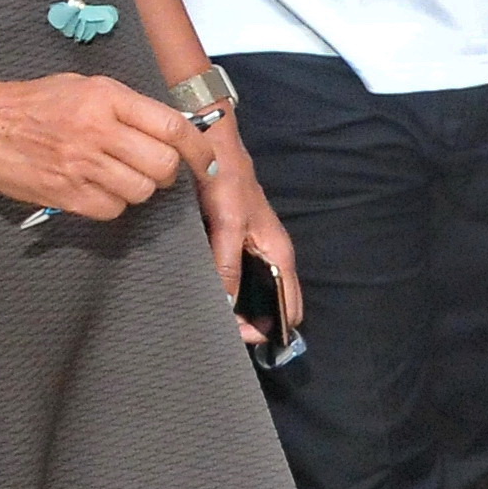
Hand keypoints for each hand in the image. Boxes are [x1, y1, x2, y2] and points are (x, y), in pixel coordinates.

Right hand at [0, 71, 193, 218]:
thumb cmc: (34, 102)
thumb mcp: (85, 87)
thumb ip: (129, 106)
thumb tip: (173, 129)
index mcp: (107, 98)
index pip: (172, 127)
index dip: (197, 148)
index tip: (205, 159)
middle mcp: (98, 131)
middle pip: (163, 164)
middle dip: (168, 172)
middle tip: (155, 168)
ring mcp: (80, 165)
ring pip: (141, 191)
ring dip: (141, 188)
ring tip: (122, 176)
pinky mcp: (65, 194)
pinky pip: (113, 210)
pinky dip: (114, 204)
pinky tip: (99, 189)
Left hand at [187, 116, 300, 344]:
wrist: (212, 147)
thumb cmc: (228, 180)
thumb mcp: (230, 222)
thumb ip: (227, 263)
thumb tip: (225, 306)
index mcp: (279, 257)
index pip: (288, 311)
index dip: (267, 330)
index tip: (239, 341)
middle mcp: (268, 260)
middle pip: (267, 309)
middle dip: (246, 327)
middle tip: (216, 337)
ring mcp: (249, 255)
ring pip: (246, 298)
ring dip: (230, 312)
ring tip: (206, 323)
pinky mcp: (228, 249)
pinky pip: (228, 282)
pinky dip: (217, 294)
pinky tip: (199, 299)